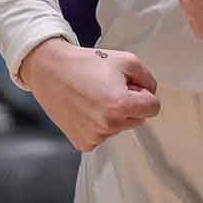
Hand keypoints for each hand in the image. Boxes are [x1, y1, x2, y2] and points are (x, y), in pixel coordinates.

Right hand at [20, 40, 160, 152]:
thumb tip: (152, 94)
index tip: (130, 85)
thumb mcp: (125, 60)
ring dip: (113, 115)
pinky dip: (98, 125)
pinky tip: (85, 109)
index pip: (153, 108)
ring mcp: (95, 136)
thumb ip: (148, 78)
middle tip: (109, 88)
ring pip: (120, 128)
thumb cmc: (85, 63)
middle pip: (138, 119)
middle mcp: (109, 125)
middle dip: (129, 105)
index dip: (143, 93)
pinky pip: (103, 136)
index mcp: (121, 105)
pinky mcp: (83, 143)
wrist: (49, 71)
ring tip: (93, 97)